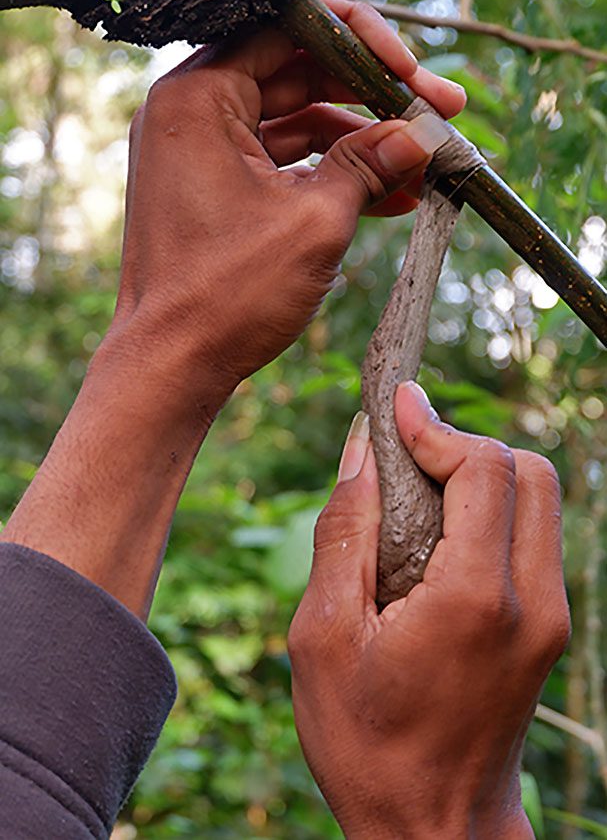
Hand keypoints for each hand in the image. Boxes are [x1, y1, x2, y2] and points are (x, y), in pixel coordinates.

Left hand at [114, 0, 465, 398]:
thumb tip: (421, 134)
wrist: (172, 366)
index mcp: (198, 98)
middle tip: (437, 112)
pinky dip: (330, 177)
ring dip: (360, 144)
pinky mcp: (216, 191)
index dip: (361, 43)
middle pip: (296, 75)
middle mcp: (191, 114)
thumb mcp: (314, 222)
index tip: (412, 74)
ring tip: (424, 163)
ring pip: (295, 124)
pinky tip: (392, 197)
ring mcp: (202, 154)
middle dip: (371, 97)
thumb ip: (369, 165)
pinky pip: (282, 166)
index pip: (289, 31)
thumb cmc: (224, 297)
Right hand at [288, 383, 569, 838]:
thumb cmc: (368, 745)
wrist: (435, 829)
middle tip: (405, 453)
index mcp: (473, 599)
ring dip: (482, 475)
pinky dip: (493, 511)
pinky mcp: (548, 628)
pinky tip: (439, 534)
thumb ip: (346, 532)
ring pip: (539, 500)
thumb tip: (361, 450)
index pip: (483, 468)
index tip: (397, 404)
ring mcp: (549, 617)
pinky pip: (534, 537)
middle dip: (465, 444)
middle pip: (529, 471)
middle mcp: (531, 601)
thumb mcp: (325, 638)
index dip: (436, 425)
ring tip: (417, 492)